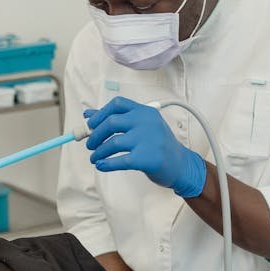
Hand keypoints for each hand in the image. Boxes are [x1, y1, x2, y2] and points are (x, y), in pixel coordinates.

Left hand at [85, 96, 205, 197]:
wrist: (181, 165)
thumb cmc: (158, 145)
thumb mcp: (141, 127)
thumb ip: (117, 119)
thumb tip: (88, 116)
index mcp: (145, 112)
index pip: (117, 104)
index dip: (100, 113)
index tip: (91, 124)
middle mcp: (146, 122)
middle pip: (111, 123)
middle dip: (95, 135)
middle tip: (90, 144)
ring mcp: (147, 140)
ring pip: (112, 143)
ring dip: (98, 152)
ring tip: (94, 158)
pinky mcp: (147, 158)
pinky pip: (119, 161)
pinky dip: (106, 164)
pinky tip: (101, 165)